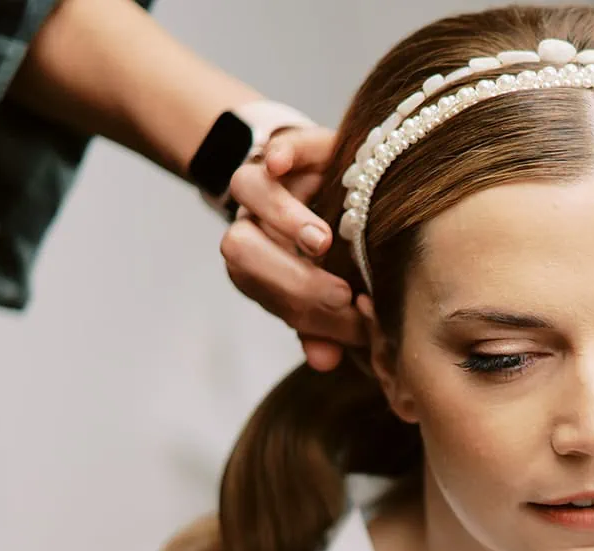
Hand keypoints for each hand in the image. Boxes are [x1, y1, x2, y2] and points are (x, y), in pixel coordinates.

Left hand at [220, 127, 364, 370]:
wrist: (342, 189)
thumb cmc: (343, 256)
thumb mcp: (336, 295)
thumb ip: (326, 327)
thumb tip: (324, 361)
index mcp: (262, 265)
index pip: (264, 293)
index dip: (305, 314)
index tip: (352, 322)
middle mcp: (256, 223)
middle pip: (240, 249)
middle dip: (289, 278)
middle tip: (341, 294)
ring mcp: (271, 182)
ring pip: (249, 191)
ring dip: (281, 220)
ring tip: (323, 243)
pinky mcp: (295, 146)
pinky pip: (280, 145)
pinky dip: (281, 152)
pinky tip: (283, 164)